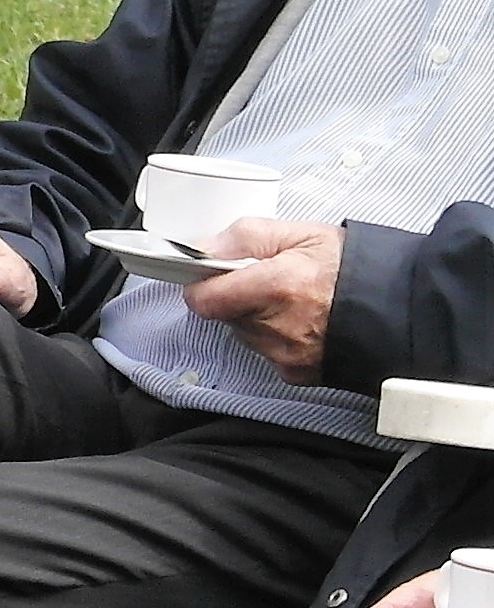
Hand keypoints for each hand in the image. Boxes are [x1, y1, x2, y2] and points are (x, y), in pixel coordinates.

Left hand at [188, 220, 348, 380]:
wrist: (404, 309)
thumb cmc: (358, 270)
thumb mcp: (303, 234)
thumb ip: (246, 237)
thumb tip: (204, 248)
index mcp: (276, 287)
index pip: (203, 298)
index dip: (202, 283)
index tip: (211, 274)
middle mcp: (278, 326)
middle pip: (225, 314)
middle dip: (236, 296)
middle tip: (268, 280)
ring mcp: (287, 354)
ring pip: (245, 334)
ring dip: (256, 317)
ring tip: (293, 299)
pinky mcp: (298, 373)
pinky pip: (268, 352)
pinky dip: (277, 337)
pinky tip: (304, 321)